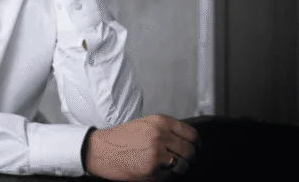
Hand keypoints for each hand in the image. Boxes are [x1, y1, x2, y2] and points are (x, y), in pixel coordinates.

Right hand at [85, 115, 200, 180]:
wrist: (100, 149)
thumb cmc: (119, 138)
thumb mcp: (143, 124)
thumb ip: (164, 129)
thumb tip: (184, 140)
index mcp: (160, 122)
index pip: (191, 134)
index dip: (197, 144)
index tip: (197, 149)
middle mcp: (161, 135)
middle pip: (189, 151)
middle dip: (189, 158)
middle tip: (184, 161)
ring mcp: (157, 153)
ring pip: (182, 165)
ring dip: (179, 168)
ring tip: (168, 167)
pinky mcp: (152, 169)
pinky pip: (169, 176)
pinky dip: (166, 176)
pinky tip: (156, 171)